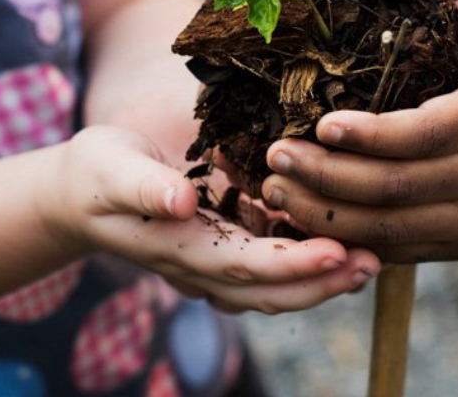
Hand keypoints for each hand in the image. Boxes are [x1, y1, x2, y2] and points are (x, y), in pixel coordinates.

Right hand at [42, 126, 381, 312]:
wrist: (85, 192)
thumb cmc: (97, 174)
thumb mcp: (110, 169)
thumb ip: (143, 186)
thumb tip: (181, 201)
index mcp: (176, 248)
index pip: (241, 266)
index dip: (289, 265)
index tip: (335, 252)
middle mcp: (201, 266)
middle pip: (268, 288)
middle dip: (322, 282)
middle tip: (372, 263)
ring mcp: (215, 262)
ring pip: (274, 284)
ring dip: (322, 278)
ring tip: (370, 259)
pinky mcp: (226, 247)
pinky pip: (271, 264)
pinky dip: (307, 259)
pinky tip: (342, 240)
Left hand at [259, 0, 457, 261]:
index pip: (428, 133)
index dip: (372, 134)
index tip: (321, 123)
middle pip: (398, 187)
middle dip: (329, 177)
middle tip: (273, 154)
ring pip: (389, 229)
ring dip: (324, 214)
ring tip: (272, 189)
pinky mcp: (456, 248)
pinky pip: (393, 251)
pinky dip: (344, 238)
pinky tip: (301, 216)